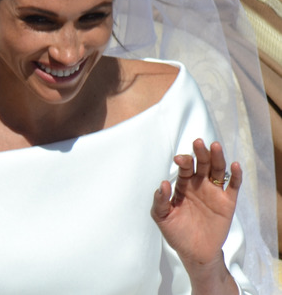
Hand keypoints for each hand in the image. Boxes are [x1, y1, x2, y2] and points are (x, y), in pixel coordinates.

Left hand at [151, 139, 240, 288]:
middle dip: (200, 153)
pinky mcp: (227, 203)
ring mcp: (214, 193)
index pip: (185, 168)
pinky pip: (233, 186)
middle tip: (198, 142)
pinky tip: (235, 165)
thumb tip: (163, 184)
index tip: (179, 159)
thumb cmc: (176, 232)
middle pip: (202, 164)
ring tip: (215, 146)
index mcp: (183, 186)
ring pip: (217, 170)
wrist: (194, 252)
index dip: (183, 162)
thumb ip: (159, 201)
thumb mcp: (161, 217)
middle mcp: (199, 185)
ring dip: (217, 158)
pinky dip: (235, 176)